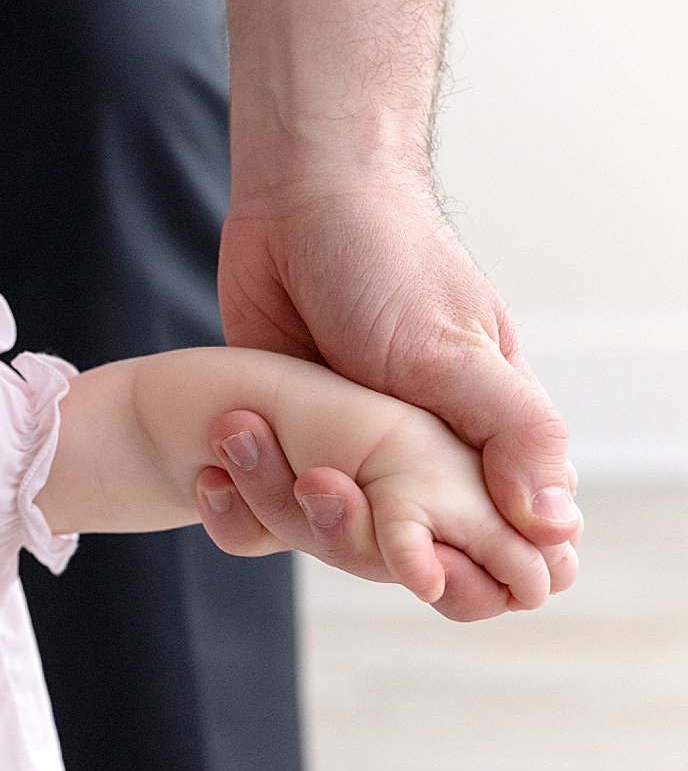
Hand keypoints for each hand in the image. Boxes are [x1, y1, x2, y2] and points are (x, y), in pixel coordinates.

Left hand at [218, 0, 580, 553]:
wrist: (297, 199)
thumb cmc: (388, 263)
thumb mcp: (455, 353)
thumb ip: (515, 435)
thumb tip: (556, 530)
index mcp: (478, 439)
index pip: (491, 541)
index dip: (463, 571)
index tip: (422, 569)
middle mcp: (413, 455)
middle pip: (393, 553)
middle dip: (350, 535)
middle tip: (320, 481)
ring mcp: (343, 452)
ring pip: (320, 535)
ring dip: (281, 507)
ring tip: (251, 444)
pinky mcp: (278, 442)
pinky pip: (261, 506)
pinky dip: (238, 502)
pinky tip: (214, 472)